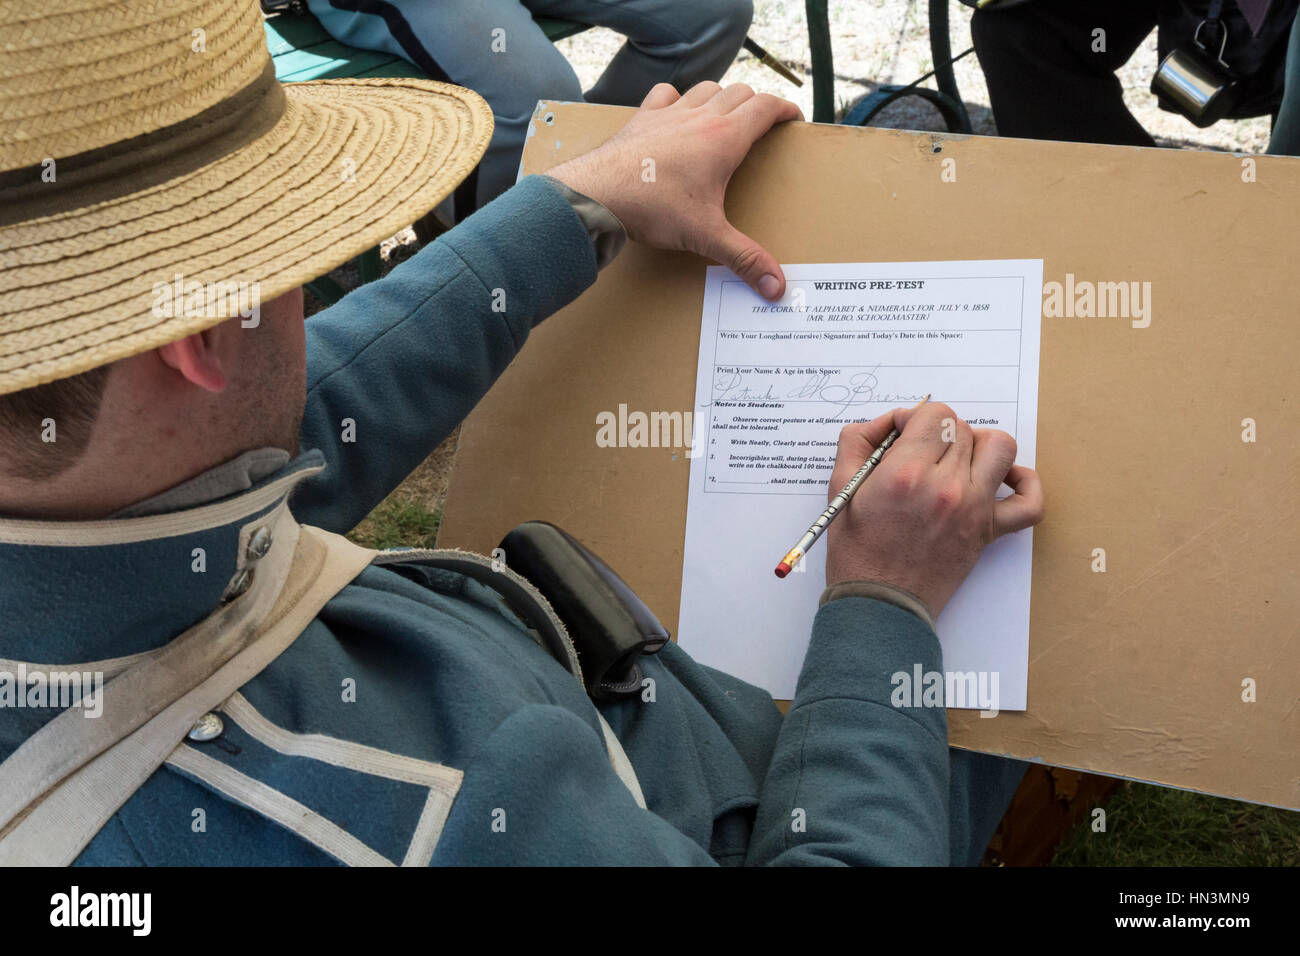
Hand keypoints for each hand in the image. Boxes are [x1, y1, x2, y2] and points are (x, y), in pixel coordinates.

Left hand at [547, 82, 802, 299]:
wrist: (600, 194)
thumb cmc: (655, 209)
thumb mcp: (706, 235)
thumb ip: (744, 258)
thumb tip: (776, 286)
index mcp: (724, 138)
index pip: (765, 107)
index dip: (784, 109)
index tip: (792, 118)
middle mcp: (700, 116)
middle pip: (739, 92)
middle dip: (755, 104)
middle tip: (761, 124)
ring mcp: (669, 113)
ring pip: (705, 88)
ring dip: (720, 95)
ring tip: (724, 114)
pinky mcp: (642, 118)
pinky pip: (665, 93)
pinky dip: (677, 97)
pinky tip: (675, 111)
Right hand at [824, 402, 1044, 620]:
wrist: (880, 604)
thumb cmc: (857, 551)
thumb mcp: (841, 489)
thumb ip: (858, 442)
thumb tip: (885, 422)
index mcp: (906, 473)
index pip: (933, 415)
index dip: (915, 418)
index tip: (901, 436)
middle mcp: (945, 486)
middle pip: (961, 429)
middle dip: (936, 434)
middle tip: (916, 455)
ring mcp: (973, 509)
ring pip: (999, 447)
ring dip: (978, 445)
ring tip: (956, 460)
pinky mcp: (988, 532)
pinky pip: (1030, 502)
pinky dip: (1025, 483)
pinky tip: (1004, 479)